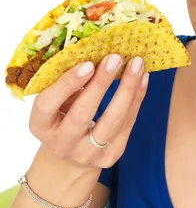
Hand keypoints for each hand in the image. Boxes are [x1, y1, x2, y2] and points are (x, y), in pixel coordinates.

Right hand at [29, 54, 148, 170]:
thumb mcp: (58, 102)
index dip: (67, 84)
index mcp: (40, 125)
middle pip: (82, 114)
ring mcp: (86, 154)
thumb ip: (69, 83)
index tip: (87, 63)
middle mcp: (61, 144)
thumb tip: (93, 50)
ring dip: (127, 90)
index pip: (47, 104)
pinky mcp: (110, 157)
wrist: (72, 156)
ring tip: (136, 65)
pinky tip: (143, 79)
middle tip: (116, 58)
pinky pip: (127, 125)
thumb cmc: (63, 116)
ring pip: (112, 122)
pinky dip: (137, 99)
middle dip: (101, 84)